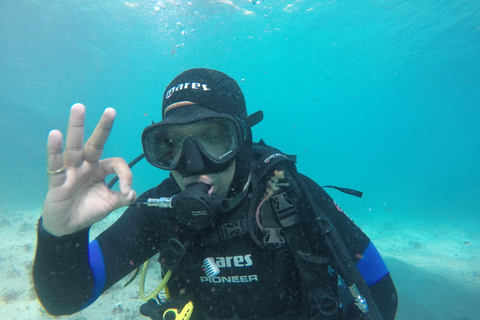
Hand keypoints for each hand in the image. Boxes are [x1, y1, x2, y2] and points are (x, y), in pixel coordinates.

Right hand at [42, 103, 136, 235]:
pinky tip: (54, 135)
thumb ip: (122, 198)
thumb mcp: (109, 204)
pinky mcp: (57, 180)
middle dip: (103, 128)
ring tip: (79, 108)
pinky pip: (55, 164)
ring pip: (75, 147)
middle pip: (95, 143)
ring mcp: (70, 171)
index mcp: (99, 169)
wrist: (67, 226)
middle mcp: (85, 166)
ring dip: (77, 127)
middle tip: (111, 111)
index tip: (126, 190)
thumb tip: (132, 193)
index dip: (125, 174)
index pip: (115, 163)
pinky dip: (54, 150)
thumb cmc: (87, 210)